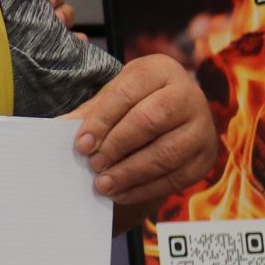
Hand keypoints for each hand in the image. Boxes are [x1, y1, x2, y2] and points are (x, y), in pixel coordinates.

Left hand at [69, 54, 218, 212]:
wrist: (172, 117)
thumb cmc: (133, 104)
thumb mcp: (112, 98)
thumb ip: (90, 113)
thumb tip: (58, 129)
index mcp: (160, 70)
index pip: (128, 92)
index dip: (102, 120)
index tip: (81, 144)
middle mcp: (189, 94)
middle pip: (151, 120)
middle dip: (117, 146)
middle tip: (93, 165)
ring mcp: (202, 126)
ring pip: (166, 152)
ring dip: (130, 173)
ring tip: (103, 185)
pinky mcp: (206, 156)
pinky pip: (177, 177)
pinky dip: (145, 189)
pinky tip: (121, 194)